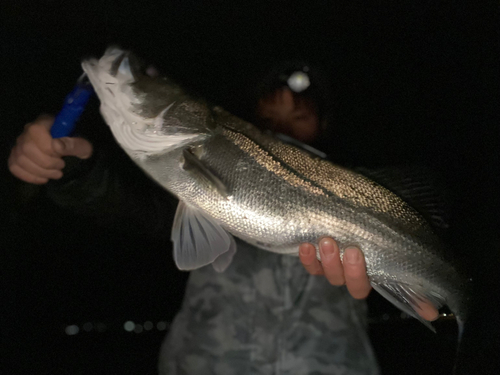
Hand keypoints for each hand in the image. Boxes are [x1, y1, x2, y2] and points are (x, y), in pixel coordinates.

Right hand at [8, 115, 92, 184]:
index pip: (36, 131)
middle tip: (61, 167)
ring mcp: (21, 143)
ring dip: (39, 172)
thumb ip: (74, 144)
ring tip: (56, 174)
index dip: (48, 148)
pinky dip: (28, 176)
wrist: (75, 152)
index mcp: (45, 122)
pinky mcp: (17, 155)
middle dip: (46, 163)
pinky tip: (43, 178)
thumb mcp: (84, 145)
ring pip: (19, 159)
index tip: (61, 156)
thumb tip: (56, 146)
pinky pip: (14, 166)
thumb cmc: (79, 146)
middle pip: (26, 148)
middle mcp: (28, 130)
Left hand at [299, 237, 438, 320]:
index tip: (356, 252)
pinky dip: (306, 257)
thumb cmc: (381, 235)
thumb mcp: (397, 253)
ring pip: (324, 271)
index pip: (360, 286)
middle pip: (340, 279)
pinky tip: (305, 245)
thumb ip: (411, 284)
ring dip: (323, 259)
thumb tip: (431, 312)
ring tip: (324, 241)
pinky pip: (308, 262)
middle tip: (340, 244)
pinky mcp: (315, 254)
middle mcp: (345, 273)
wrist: (354, 213)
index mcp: (366, 275)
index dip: (357, 274)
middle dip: (339, 264)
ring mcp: (329, 264)